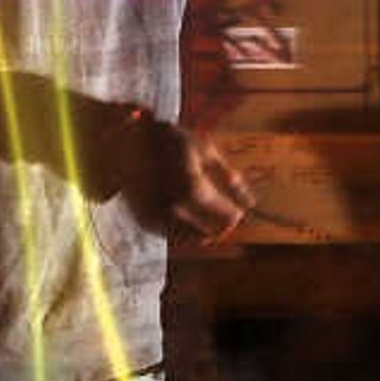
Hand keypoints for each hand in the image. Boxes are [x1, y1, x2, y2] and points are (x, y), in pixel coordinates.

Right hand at [107, 111, 253, 244]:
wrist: (128, 141)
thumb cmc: (171, 141)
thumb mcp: (207, 151)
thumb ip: (230, 178)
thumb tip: (251, 204)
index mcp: (193, 188)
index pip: (225, 217)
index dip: (234, 216)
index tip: (238, 212)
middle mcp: (174, 208)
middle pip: (209, 234)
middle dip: (219, 227)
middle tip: (224, 219)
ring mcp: (157, 216)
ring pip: (190, 239)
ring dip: (202, 232)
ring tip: (206, 220)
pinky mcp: (144, 221)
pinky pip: (171, 236)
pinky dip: (182, 232)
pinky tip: (186, 219)